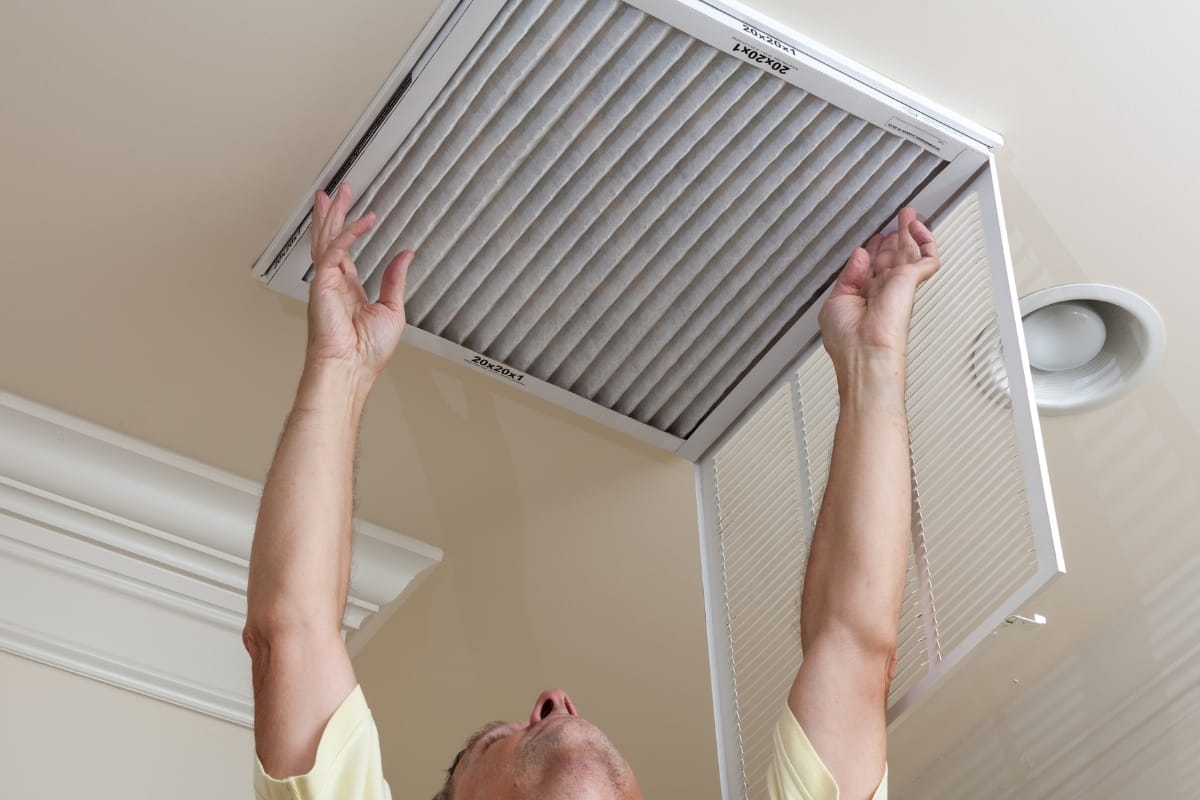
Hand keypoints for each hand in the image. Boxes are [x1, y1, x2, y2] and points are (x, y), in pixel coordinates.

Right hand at [306, 184, 413, 378]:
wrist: (352, 368)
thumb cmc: (368, 351)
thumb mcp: (392, 310)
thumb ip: (395, 280)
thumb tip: (406, 256)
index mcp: (346, 290)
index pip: (344, 253)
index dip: (349, 231)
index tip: (358, 214)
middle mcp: (332, 283)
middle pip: (330, 239)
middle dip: (333, 213)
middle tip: (339, 190)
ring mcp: (325, 282)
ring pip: (325, 239)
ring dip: (331, 214)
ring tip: (336, 193)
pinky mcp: (322, 283)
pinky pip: (336, 250)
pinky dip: (350, 234)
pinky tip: (364, 221)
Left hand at [817, 207, 939, 371]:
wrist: (863, 354)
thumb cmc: (847, 340)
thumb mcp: (835, 301)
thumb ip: (847, 276)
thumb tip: (859, 254)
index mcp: (863, 297)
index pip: (872, 268)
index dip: (874, 250)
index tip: (873, 239)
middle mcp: (882, 291)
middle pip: (891, 257)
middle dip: (894, 237)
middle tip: (897, 220)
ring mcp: (898, 286)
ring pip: (909, 253)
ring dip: (909, 232)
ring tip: (909, 215)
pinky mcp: (910, 282)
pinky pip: (927, 258)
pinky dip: (926, 241)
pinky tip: (918, 228)